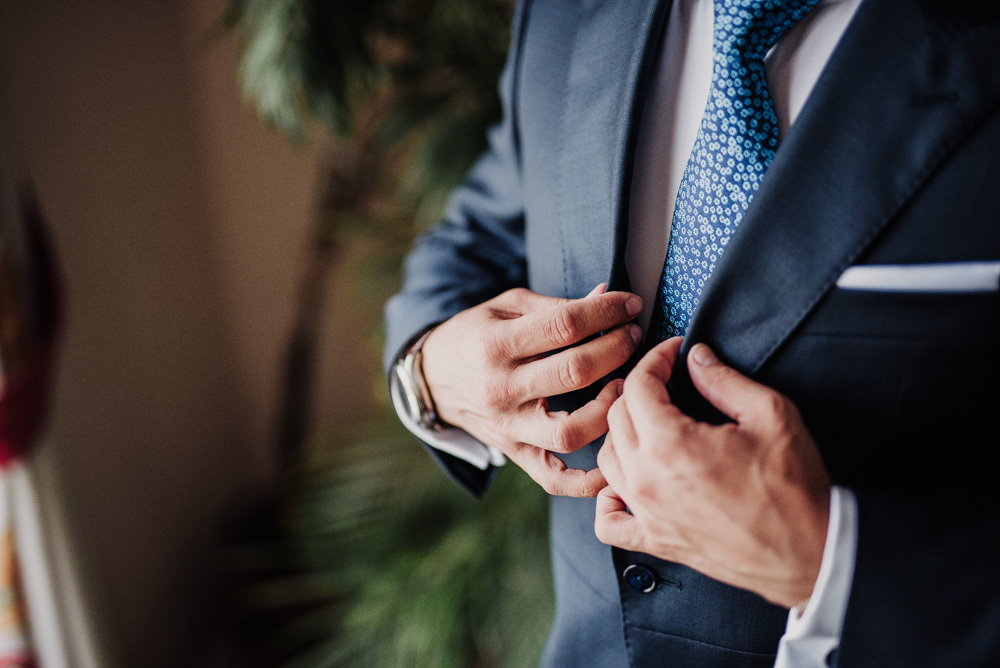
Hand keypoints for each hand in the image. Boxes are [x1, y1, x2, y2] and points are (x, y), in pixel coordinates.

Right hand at [421, 285, 642, 496]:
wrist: (432, 380)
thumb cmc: (474, 336)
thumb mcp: (505, 308)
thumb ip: (555, 306)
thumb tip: (605, 296)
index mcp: (496, 344)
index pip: (564, 326)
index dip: (606, 311)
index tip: (629, 305)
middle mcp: (502, 389)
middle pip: (574, 373)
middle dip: (616, 349)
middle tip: (633, 336)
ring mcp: (509, 427)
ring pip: (570, 431)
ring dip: (608, 408)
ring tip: (622, 386)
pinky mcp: (515, 453)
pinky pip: (554, 478)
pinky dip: (586, 482)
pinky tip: (613, 464)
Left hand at [595, 338, 830, 607]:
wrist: (811, 550)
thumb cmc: (794, 487)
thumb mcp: (770, 415)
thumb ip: (724, 380)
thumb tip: (697, 358)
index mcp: (670, 444)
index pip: (638, 386)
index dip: (655, 359)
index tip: (672, 353)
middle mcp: (647, 479)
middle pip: (616, 417)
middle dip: (638, 390)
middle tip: (665, 381)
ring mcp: (647, 513)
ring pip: (606, 459)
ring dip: (621, 434)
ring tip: (649, 423)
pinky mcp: (656, 541)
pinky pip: (608, 521)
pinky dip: (608, 498)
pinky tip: (627, 482)